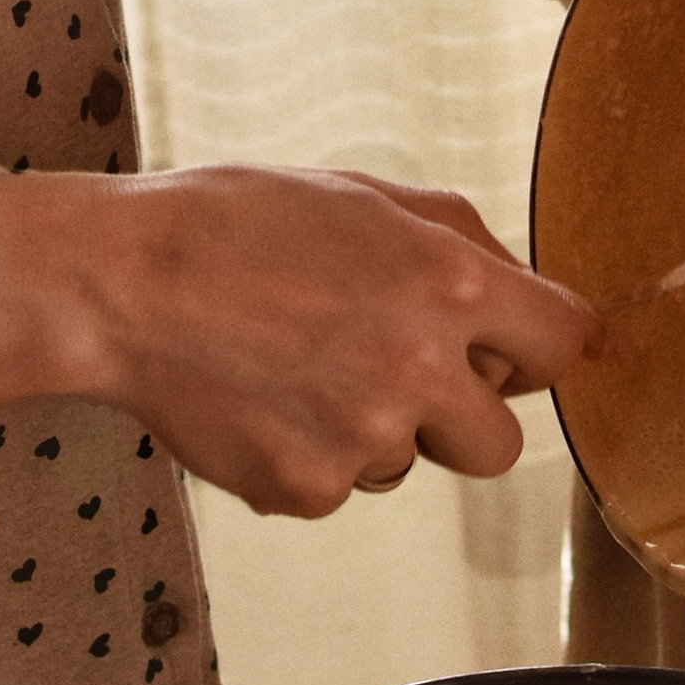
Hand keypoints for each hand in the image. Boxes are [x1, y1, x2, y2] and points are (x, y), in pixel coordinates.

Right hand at [80, 165, 593, 517]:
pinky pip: (341, 486)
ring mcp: (363, 439)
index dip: (544, 346)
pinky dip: (310, 453)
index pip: (565, 343)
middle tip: (404, 373)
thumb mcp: (363, 195)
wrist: (119, 285)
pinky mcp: (306, 489)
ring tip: (298, 366)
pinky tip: (262, 398)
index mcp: (448, 283)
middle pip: (503, 444)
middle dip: (466, 416)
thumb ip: (461, 240)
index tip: (528, 352)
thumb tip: (528, 287)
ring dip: (376, 429)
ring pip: (411, 464)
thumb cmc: (234, 224)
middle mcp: (420, 369)